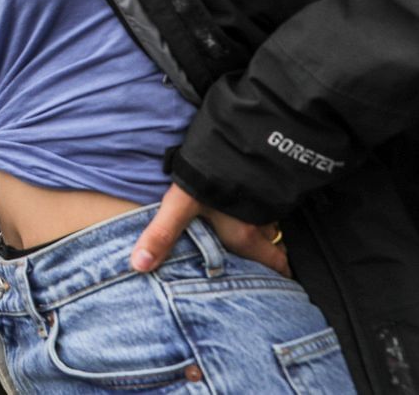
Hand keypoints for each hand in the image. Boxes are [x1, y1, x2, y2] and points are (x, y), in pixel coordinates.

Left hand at [131, 183, 287, 276]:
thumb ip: (162, 234)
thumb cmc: (213, 173)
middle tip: (256, 267)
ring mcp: (270, 199)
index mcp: (246, 235)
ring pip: (270, 223)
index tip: (277, 285)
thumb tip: (140, 265)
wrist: (241, 132)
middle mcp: (264, 221)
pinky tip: (241, 200)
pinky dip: (259, 206)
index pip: (275, 264)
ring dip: (261, 230)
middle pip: (272, 246)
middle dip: (266, 256)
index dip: (278, 277)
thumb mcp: (181, 203)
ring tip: (243, 236)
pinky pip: (269, 201)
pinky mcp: (271, 179)